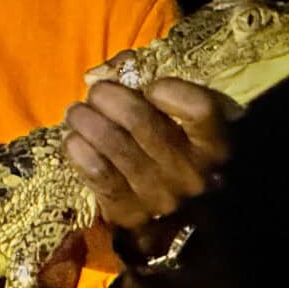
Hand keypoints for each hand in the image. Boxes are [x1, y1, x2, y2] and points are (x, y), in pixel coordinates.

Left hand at [62, 67, 231, 244]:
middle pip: (142, 123)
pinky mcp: (131, 214)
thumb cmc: (168, 141)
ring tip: (76, 112)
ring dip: (88, 122)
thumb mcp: (171, 108)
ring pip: (115, 146)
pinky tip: (73, 139)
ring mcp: (162, 198)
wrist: (168, 207)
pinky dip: (80, 152)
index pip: (199, 110)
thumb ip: (144, 80)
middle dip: (110, 99)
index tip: (152, 86)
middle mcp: (194, 175)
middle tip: (96, 92)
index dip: (172, 92)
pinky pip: (99, 175)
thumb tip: (100, 73)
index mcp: (215, 144)